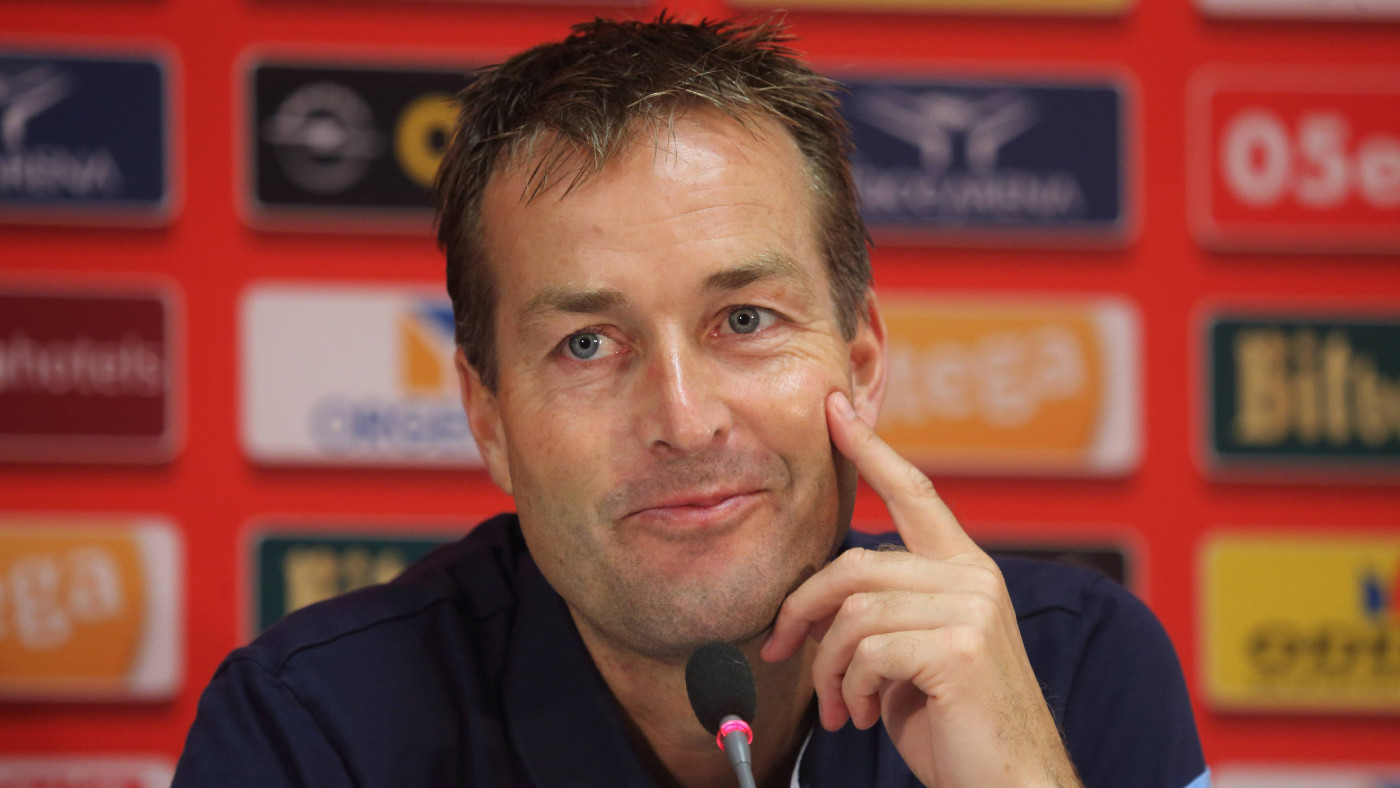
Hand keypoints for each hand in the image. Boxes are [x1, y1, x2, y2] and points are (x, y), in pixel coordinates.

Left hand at [759, 391, 1081, 787]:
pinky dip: (849, 690)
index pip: (915, 492)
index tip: (834, 411)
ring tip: (840, 706)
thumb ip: (886, 615)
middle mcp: (973, 578)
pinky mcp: (958, 648)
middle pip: (854, 565)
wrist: (1014, 785)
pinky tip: (862, 717)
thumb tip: (818, 607)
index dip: (871, 449)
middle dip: (801, 610)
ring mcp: (970, 609)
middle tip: (779, 649)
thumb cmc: (959, 727)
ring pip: (852, 613)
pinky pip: (866, 651)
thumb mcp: (917, 656)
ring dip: (828, 668)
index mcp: (965, 570)